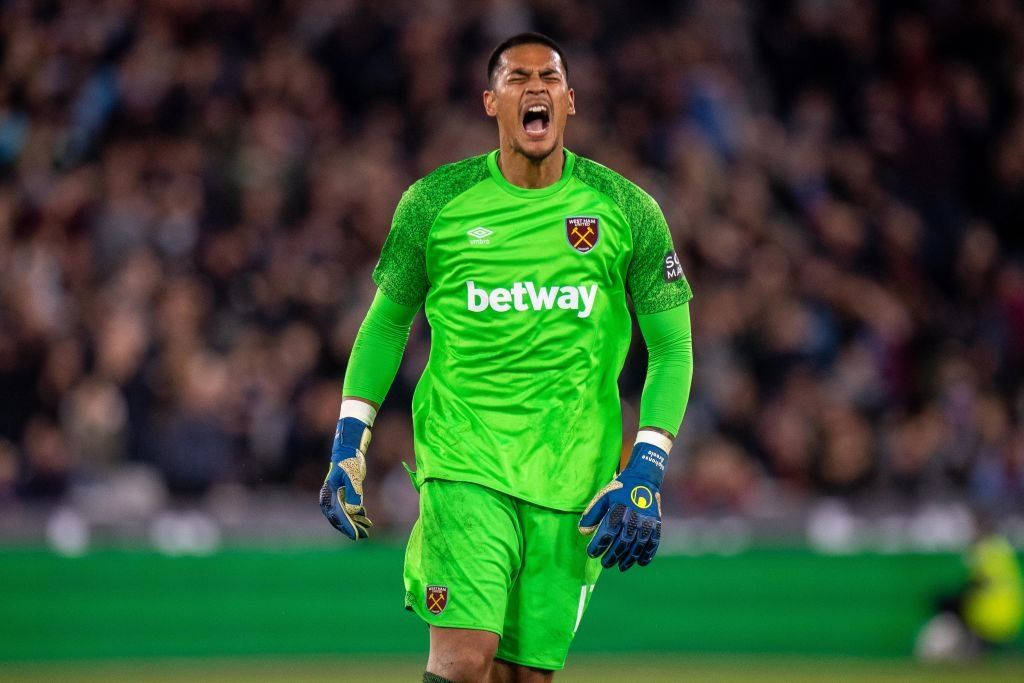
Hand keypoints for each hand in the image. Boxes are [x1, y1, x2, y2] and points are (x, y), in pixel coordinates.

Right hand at [320, 416, 372, 538]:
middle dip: (351, 528)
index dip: (347, 527)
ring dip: (355, 522)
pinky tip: (366, 517)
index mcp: (329, 494)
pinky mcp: (342, 494)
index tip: (356, 536)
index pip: (338, 515)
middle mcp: (329, 497)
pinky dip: (356, 515)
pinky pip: (346, 509)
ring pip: (343, 515)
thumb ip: (354, 493)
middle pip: (339, 518)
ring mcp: (335, 496)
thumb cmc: (350, 461)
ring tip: (368, 528)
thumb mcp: (353, 477)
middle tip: (364, 536)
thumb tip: (354, 512)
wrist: (348, 450)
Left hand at [578, 440, 666, 570]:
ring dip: (628, 559)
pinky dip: (647, 554)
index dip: (598, 546)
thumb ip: (592, 514)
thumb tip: (583, 532)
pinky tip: (640, 562)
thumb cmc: (619, 490)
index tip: (592, 553)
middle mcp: (632, 518)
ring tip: (621, 567)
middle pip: (621, 543)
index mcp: (617, 511)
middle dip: (612, 556)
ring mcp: (646, 522)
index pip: (606, 533)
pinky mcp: (655, 523)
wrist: (643, 478)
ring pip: (637, 546)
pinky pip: (653, 543)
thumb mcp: (602, 497)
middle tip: (606, 564)